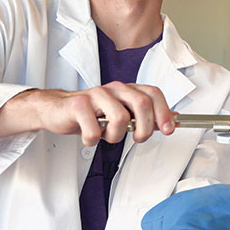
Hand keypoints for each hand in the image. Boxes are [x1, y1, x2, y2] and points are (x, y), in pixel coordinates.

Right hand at [0, 83, 174, 145]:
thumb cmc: (92, 114)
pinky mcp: (78, 105)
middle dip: (145, 127)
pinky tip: (88, 137)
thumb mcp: (121, 114)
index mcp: (127, 90)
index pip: (152, 93)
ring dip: (116, 136)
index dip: (164, 111)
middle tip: (138, 138)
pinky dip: (93, 140)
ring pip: (120, 118)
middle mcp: (114, 89)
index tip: (168, 130)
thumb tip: (171, 121)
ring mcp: (96, 95)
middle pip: (141, 103)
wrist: (58, 111)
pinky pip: (94, 130)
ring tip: (106, 136)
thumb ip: (143, 116)